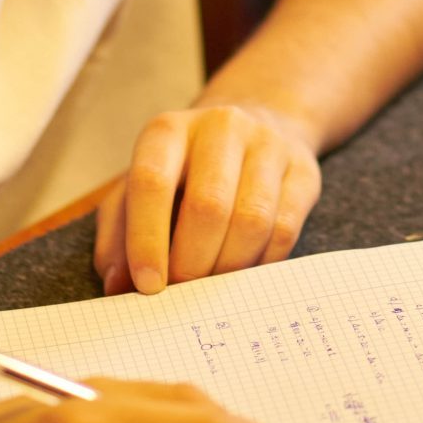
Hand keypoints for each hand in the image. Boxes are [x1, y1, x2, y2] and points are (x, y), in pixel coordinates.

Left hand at [95, 103, 321, 295]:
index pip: (151, 183)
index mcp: (168, 130)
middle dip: (192, 264)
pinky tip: (243, 275)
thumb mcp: (138, 190)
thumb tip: (118, 285)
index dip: (146, 240)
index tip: (148, 286)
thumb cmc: (185, 172)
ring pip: (252, 220)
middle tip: (182, 296)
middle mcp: (220, 126)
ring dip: (228, 269)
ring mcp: (268, 144)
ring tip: (211, 291)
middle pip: (207, 206)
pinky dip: (261, 265)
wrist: (257, 125)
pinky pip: (285, 230)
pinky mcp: (304, 170)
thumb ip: (120, 235)